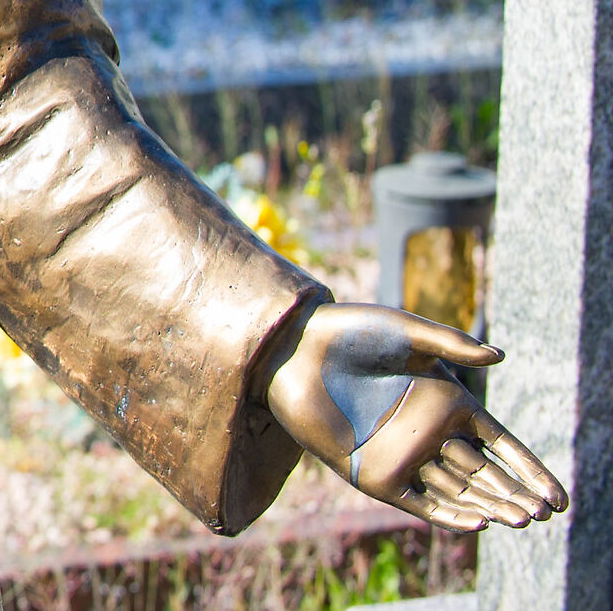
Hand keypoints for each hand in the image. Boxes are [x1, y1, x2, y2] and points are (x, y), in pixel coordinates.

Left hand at [260, 301, 567, 531]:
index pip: (498, 444)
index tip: (558, 495)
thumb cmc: (349, 331)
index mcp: (444, 401)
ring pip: (457, 492)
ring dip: (489, 507)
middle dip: (515, 494)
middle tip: (544, 513)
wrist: (295, 346)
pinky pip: (417, 501)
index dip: (530, 469)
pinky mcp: (372, 471)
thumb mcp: (405, 332)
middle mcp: (427, 433)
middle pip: (483, 474)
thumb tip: (499, 356)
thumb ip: (451, 344)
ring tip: (522, 519)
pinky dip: (447, 515)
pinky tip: (477, 522)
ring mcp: (401, 454)